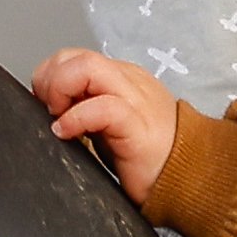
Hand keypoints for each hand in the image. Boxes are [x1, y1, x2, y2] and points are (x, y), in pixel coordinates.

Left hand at [32, 47, 180, 204]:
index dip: (48, 76)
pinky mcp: (139, 125)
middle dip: (48, 80)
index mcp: (121, 80)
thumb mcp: (108, 128)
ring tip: (58, 119)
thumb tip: (46, 111)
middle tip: (49, 112)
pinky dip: (76, 117)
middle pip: (74, 56)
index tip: (43, 106)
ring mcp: (136, 100)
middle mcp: (128, 82)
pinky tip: (66, 133)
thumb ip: (85, 111)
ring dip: (59, 90)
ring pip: (87, 67)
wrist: (193, 180)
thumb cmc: (149, 160)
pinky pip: (103, 106)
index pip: (73, 57)